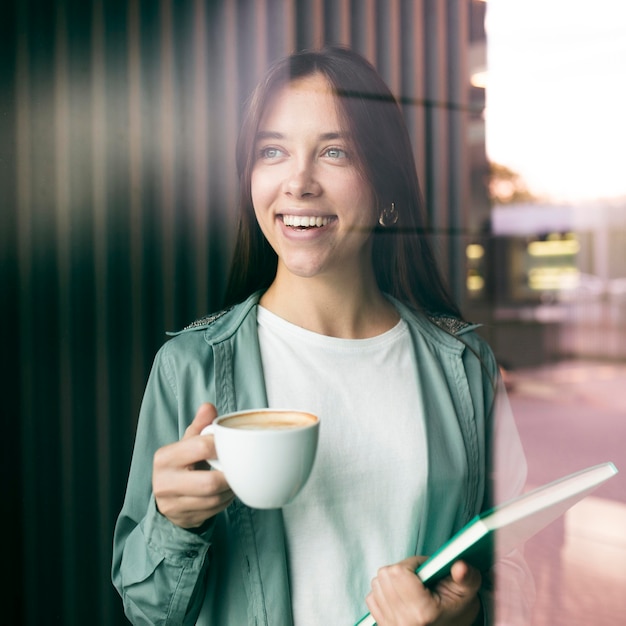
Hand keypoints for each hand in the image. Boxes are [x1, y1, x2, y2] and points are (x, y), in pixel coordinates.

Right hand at [152, 403, 234, 528]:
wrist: (165, 496)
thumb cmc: (182, 462)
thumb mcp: (186, 442)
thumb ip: (199, 425)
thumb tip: (209, 407)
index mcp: (165, 457)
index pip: (200, 447)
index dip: (222, 446)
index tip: (233, 445)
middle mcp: (164, 482)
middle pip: (209, 482)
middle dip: (229, 475)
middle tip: (239, 467)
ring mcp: (172, 505)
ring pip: (214, 499)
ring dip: (230, 490)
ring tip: (235, 479)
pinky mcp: (184, 519)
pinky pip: (214, 511)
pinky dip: (226, 501)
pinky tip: (227, 491)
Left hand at [365, 556, 481, 625]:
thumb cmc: (456, 611)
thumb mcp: (466, 593)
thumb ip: (466, 577)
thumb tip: (461, 566)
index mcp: (423, 612)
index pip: (398, 572)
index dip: (412, 564)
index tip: (425, 571)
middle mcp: (404, 622)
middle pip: (385, 575)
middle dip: (401, 570)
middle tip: (418, 580)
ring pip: (377, 584)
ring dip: (391, 581)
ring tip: (410, 589)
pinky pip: (371, 598)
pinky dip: (383, 593)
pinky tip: (399, 597)